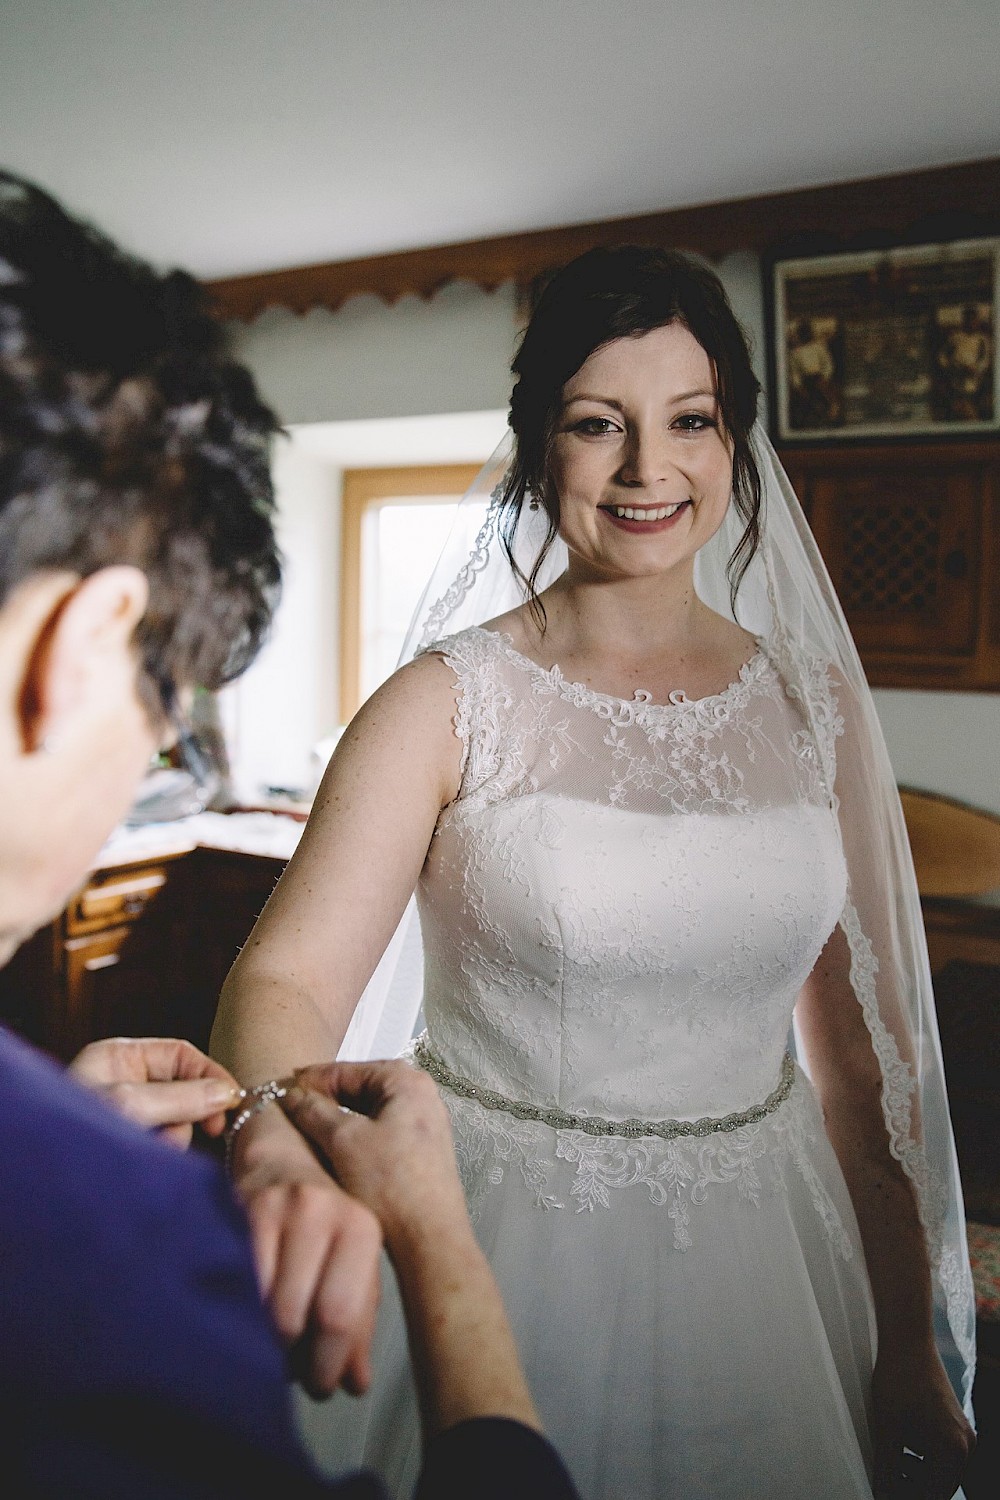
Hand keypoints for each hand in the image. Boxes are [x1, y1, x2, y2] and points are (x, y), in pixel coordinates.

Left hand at [68, 1036, 240, 1147]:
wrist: (36, 1181)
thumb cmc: (72, 1135)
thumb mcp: (131, 1106)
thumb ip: (182, 1098)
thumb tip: (228, 1092)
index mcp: (119, 1058)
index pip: (181, 1054)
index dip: (210, 1074)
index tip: (231, 1100)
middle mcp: (123, 1083)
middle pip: (184, 1089)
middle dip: (189, 1113)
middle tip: (210, 1131)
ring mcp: (125, 1116)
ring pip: (176, 1122)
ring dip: (174, 1138)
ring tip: (152, 1150)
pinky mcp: (128, 1146)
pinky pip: (163, 1145)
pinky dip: (162, 1155)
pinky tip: (145, 1161)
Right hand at [229, 1104, 382, 1399]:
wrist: (278, 1157)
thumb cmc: (322, 1221)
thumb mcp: (354, 1260)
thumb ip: (360, 1319)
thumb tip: (355, 1383)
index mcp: (360, 1226)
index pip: (340, 1314)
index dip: (327, 1364)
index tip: (323, 1386)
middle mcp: (320, 1211)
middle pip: (294, 1317)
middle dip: (291, 1361)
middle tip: (293, 1375)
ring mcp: (273, 1208)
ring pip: (257, 1303)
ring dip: (260, 1342)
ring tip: (271, 1349)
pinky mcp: (234, 1210)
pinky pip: (231, 1280)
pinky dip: (234, 1313)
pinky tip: (244, 1320)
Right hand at [281, 1059, 466, 1247]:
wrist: (427, 1238)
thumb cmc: (391, 1186)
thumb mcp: (342, 1141)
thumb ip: (313, 1111)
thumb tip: (292, 1095)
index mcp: (407, 1082)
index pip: (349, 1069)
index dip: (312, 1079)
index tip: (284, 1088)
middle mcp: (421, 1096)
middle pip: (360, 1088)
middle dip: (325, 1098)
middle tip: (291, 1108)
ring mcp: (422, 1124)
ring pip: (368, 1112)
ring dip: (337, 1119)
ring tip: (305, 1128)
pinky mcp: (418, 1151)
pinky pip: (378, 1132)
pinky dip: (353, 1136)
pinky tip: (331, 1149)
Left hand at [872, 1344, 974, 1498]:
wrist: (908, 1338)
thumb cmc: (898, 1378)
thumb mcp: (888, 1428)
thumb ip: (887, 1467)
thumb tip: (882, 1495)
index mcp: (955, 1450)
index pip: (935, 1496)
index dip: (909, 1498)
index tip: (887, 1495)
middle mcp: (965, 1444)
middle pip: (939, 1485)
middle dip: (912, 1488)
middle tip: (885, 1482)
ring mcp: (961, 1432)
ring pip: (939, 1469)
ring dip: (915, 1474)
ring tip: (890, 1463)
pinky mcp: (952, 1422)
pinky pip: (939, 1452)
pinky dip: (920, 1457)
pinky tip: (899, 1447)